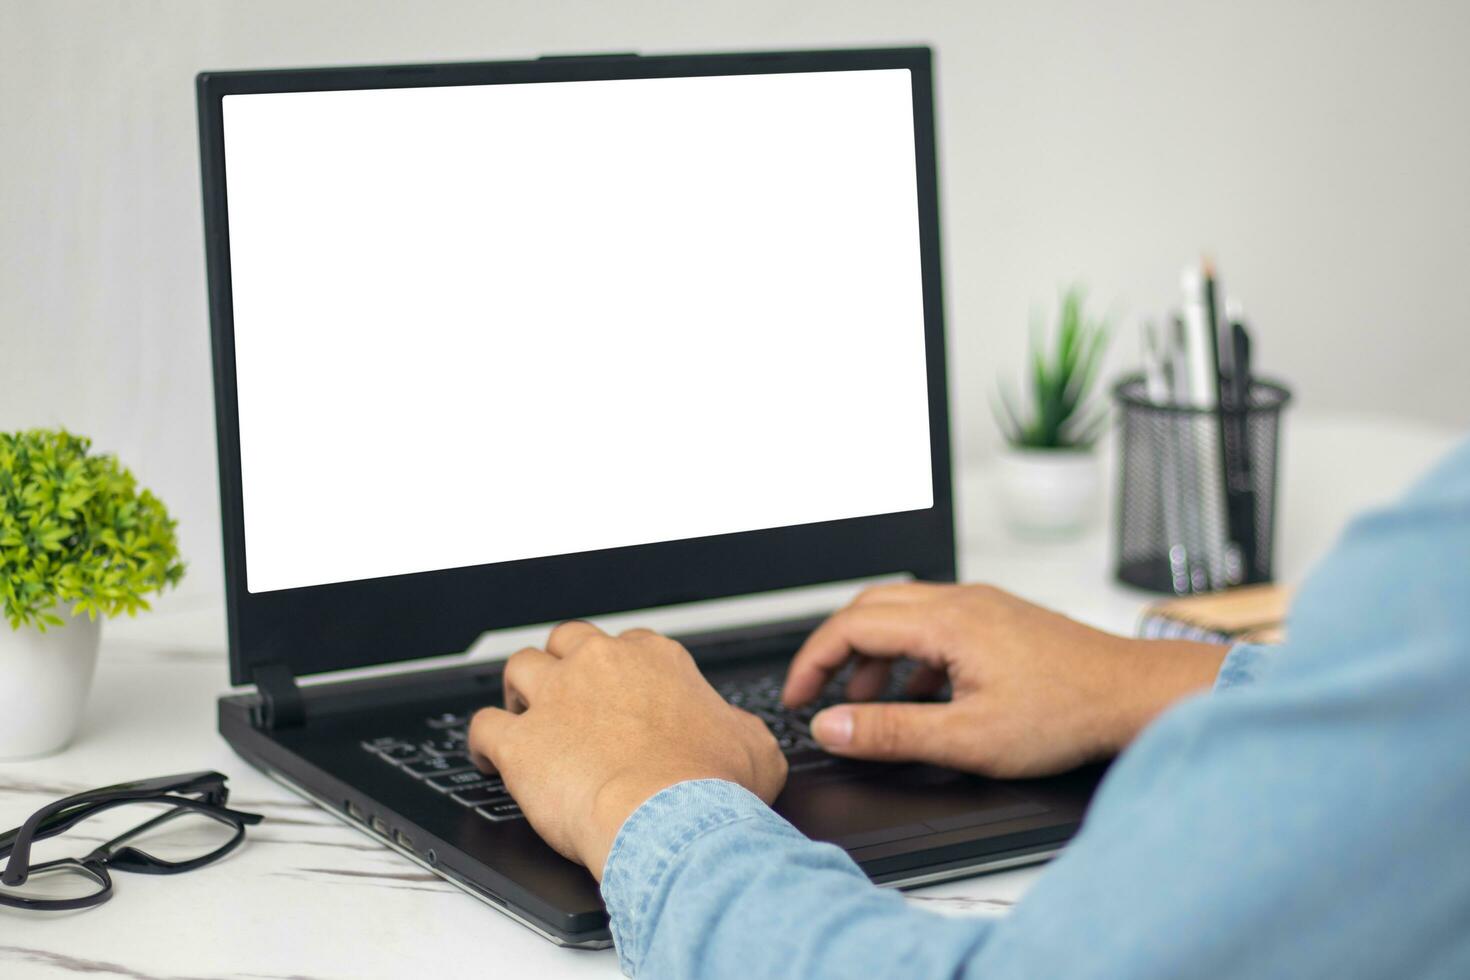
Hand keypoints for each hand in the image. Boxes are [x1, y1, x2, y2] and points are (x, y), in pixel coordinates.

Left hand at [467, 622, 786, 879]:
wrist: (672, 819)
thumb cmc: (713, 786)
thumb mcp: (755, 748)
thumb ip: (737, 729)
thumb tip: (738, 735)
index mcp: (655, 660)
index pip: (627, 645)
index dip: (619, 672)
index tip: (620, 696)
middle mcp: (600, 665)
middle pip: (566, 641)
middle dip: (562, 664)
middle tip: (566, 697)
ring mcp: (556, 697)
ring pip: (519, 668)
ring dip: (519, 692)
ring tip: (522, 716)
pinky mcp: (520, 741)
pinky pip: (482, 727)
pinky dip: (481, 742)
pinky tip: (488, 757)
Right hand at [782, 583, 1225, 777]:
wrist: (1137, 696)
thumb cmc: (1069, 713)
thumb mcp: (968, 737)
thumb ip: (892, 732)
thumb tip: (831, 726)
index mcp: (946, 621)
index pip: (851, 625)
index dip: (813, 661)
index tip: (796, 696)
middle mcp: (961, 601)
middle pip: (870, 608)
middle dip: (835, 651)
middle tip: (815, 692)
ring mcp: (983, 607)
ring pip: (904, 615)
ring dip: (873, 655)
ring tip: (865, 703)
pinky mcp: (1000, 621)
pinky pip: (935, 625)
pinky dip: (910, 657)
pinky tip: (920, 697)